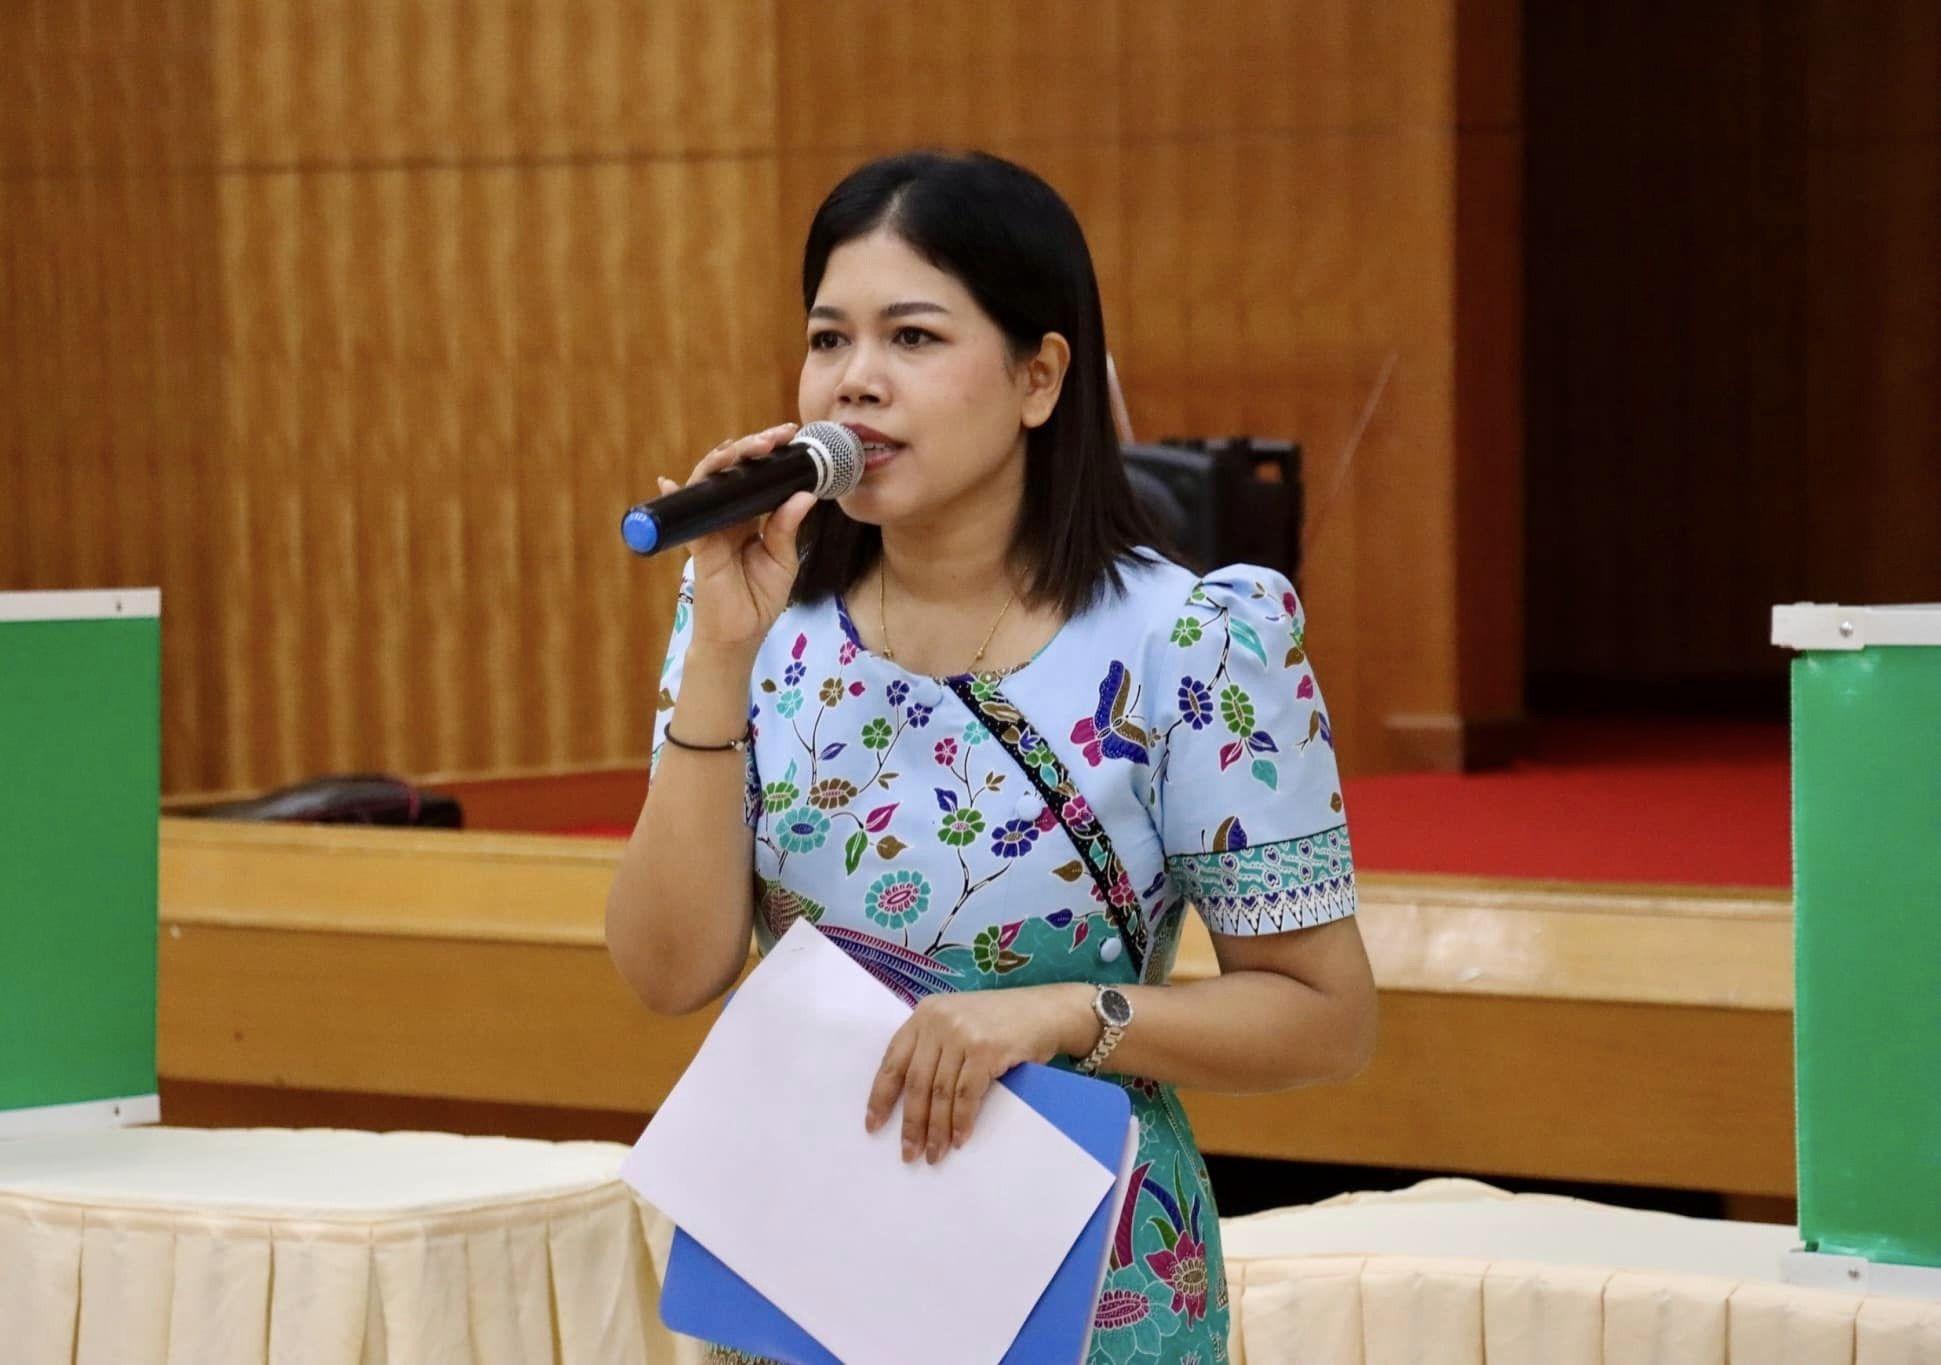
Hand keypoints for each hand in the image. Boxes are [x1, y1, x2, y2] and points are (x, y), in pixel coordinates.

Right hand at [671, 423, 817, 652]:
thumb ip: (788, 527)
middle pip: (734, 471)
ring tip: (746, 447)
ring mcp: (710, 526)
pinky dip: (676, 497)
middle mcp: (728, 515)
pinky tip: (669, 481)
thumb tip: (805, 495)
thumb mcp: (783, 560)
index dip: (770, 455)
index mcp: (751, 516)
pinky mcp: (698, 544)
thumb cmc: (760, 598)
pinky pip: (686, 516)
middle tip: (775, 436)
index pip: (758, 477)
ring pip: (710, 483)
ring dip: (724, 461)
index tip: (790, 436)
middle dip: (752, 448)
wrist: (741, 635)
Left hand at [866, 985, 1095, 1163]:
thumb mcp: (959, 1022)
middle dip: (912, 1123)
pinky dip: (962, 1121)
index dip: (881, 1096)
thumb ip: (934, 1048)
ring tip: (935, 1154)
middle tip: (909, 1153)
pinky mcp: (987, 1049)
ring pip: (940, 1093)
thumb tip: (911, 1102)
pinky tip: (960, 1139)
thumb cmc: (1002, 1022)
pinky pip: (967, 1095)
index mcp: (925, 1014)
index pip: (893, 1060)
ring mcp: (963, 1033)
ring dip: (937, 1130)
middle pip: (916, 1082)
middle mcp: (939, 1020)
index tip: (873, 1125)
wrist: (1048, 1011)